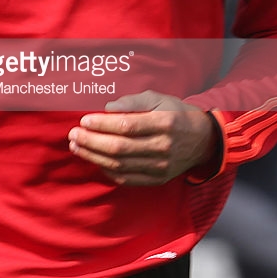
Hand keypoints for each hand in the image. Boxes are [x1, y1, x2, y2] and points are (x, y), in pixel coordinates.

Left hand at [67, 90, 216, 186]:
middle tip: (73, 135)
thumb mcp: (159, 99)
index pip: (127, 126)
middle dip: (91, 142)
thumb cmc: (176, 114)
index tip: (84, 120)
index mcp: (164, 123)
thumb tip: (107, 108)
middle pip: (120, 148)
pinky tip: (95, 160)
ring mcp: (161, 166)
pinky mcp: (158, 179)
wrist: (203, 140)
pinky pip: (127, 179)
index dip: (102, 124)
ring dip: (94, 157)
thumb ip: (133, 101)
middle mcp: (163, 147)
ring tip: (77, 147)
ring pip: (120, 165)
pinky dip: (108, 171)